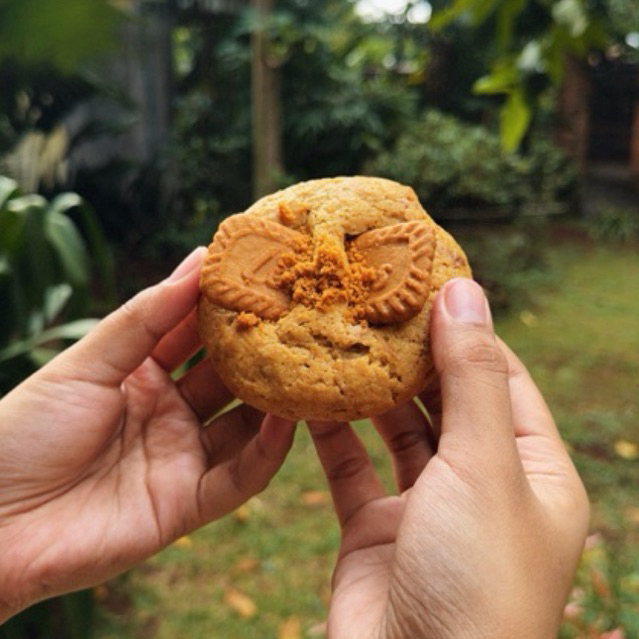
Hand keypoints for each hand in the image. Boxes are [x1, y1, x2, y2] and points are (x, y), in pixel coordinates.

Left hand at [0, 248, 294, 620]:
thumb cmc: (23, 434)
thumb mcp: (85, 364)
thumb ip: (145, 318)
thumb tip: (198, 261)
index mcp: (140, 377)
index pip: (194, 335)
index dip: (224, 307)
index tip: (259, 274)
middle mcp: (169, 415)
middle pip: (228, 377)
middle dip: (261, 349)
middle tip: (300, 315)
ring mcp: (181, 458)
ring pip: (245, 425)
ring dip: (275, 399)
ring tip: (307, 363)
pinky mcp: (188, 504)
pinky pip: (240, 477)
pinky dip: (267, 451)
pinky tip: (286, 420)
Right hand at [309, 278, 588, 638]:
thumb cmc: (475, 580)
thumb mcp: (485, 465)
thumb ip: (471, 377)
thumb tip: (464, 291)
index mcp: (533, 471)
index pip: (502, 377)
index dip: (467, 328)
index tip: (427, 282)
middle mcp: (483, 485)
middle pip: (447, 399)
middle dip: (413, 353)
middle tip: (374, 302)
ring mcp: (426, 506)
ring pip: (397, 429)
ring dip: (371, 389)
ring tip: (342, 336)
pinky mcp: (376, 527)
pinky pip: (352, 465)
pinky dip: (332, 432)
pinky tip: (311, 394)